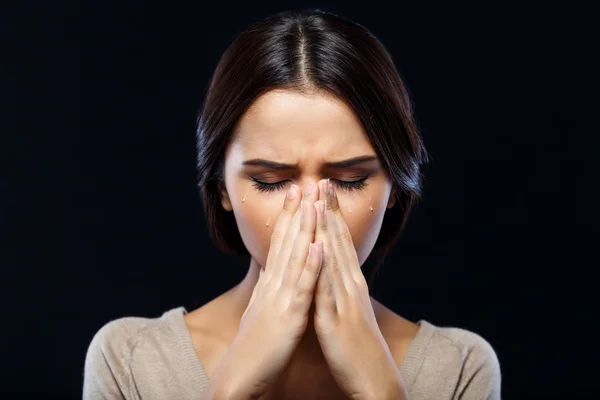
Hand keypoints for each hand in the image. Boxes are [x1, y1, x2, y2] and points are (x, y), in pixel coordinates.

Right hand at [210, 183, 322, 399]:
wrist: (240, 374)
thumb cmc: (254, 345)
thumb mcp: (260, 309)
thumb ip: (267, 287)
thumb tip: (271, 268)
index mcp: (270, 283)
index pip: (280, 243)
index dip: (288, 217)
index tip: (296, 193)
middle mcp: (273, 284)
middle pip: (286, 242)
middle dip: (296, 212)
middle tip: (303, 182)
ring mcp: (280, 298)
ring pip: (294, 257)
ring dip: (304, 228)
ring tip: (312, 202)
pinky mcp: (289, 315)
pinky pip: (302, 287)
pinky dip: (310, 265)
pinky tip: (318, 245)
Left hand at [311, 179, 408, 399]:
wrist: (374, 378)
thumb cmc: (357, 346)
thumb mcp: (347, 309)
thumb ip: (338, 288)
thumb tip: (329, 269)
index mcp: (350, 282)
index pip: (338, 242)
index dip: (330, 215)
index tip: (322, 190)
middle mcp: (351, 285)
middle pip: (338, 242)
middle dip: (329, 210)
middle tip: (322, 180)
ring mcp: (345, 300)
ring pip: (334, 258)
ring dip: (326, 229)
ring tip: (318, 202)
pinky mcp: (337, 319)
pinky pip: (328, 289)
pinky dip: (323, 267)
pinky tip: (318, 249)